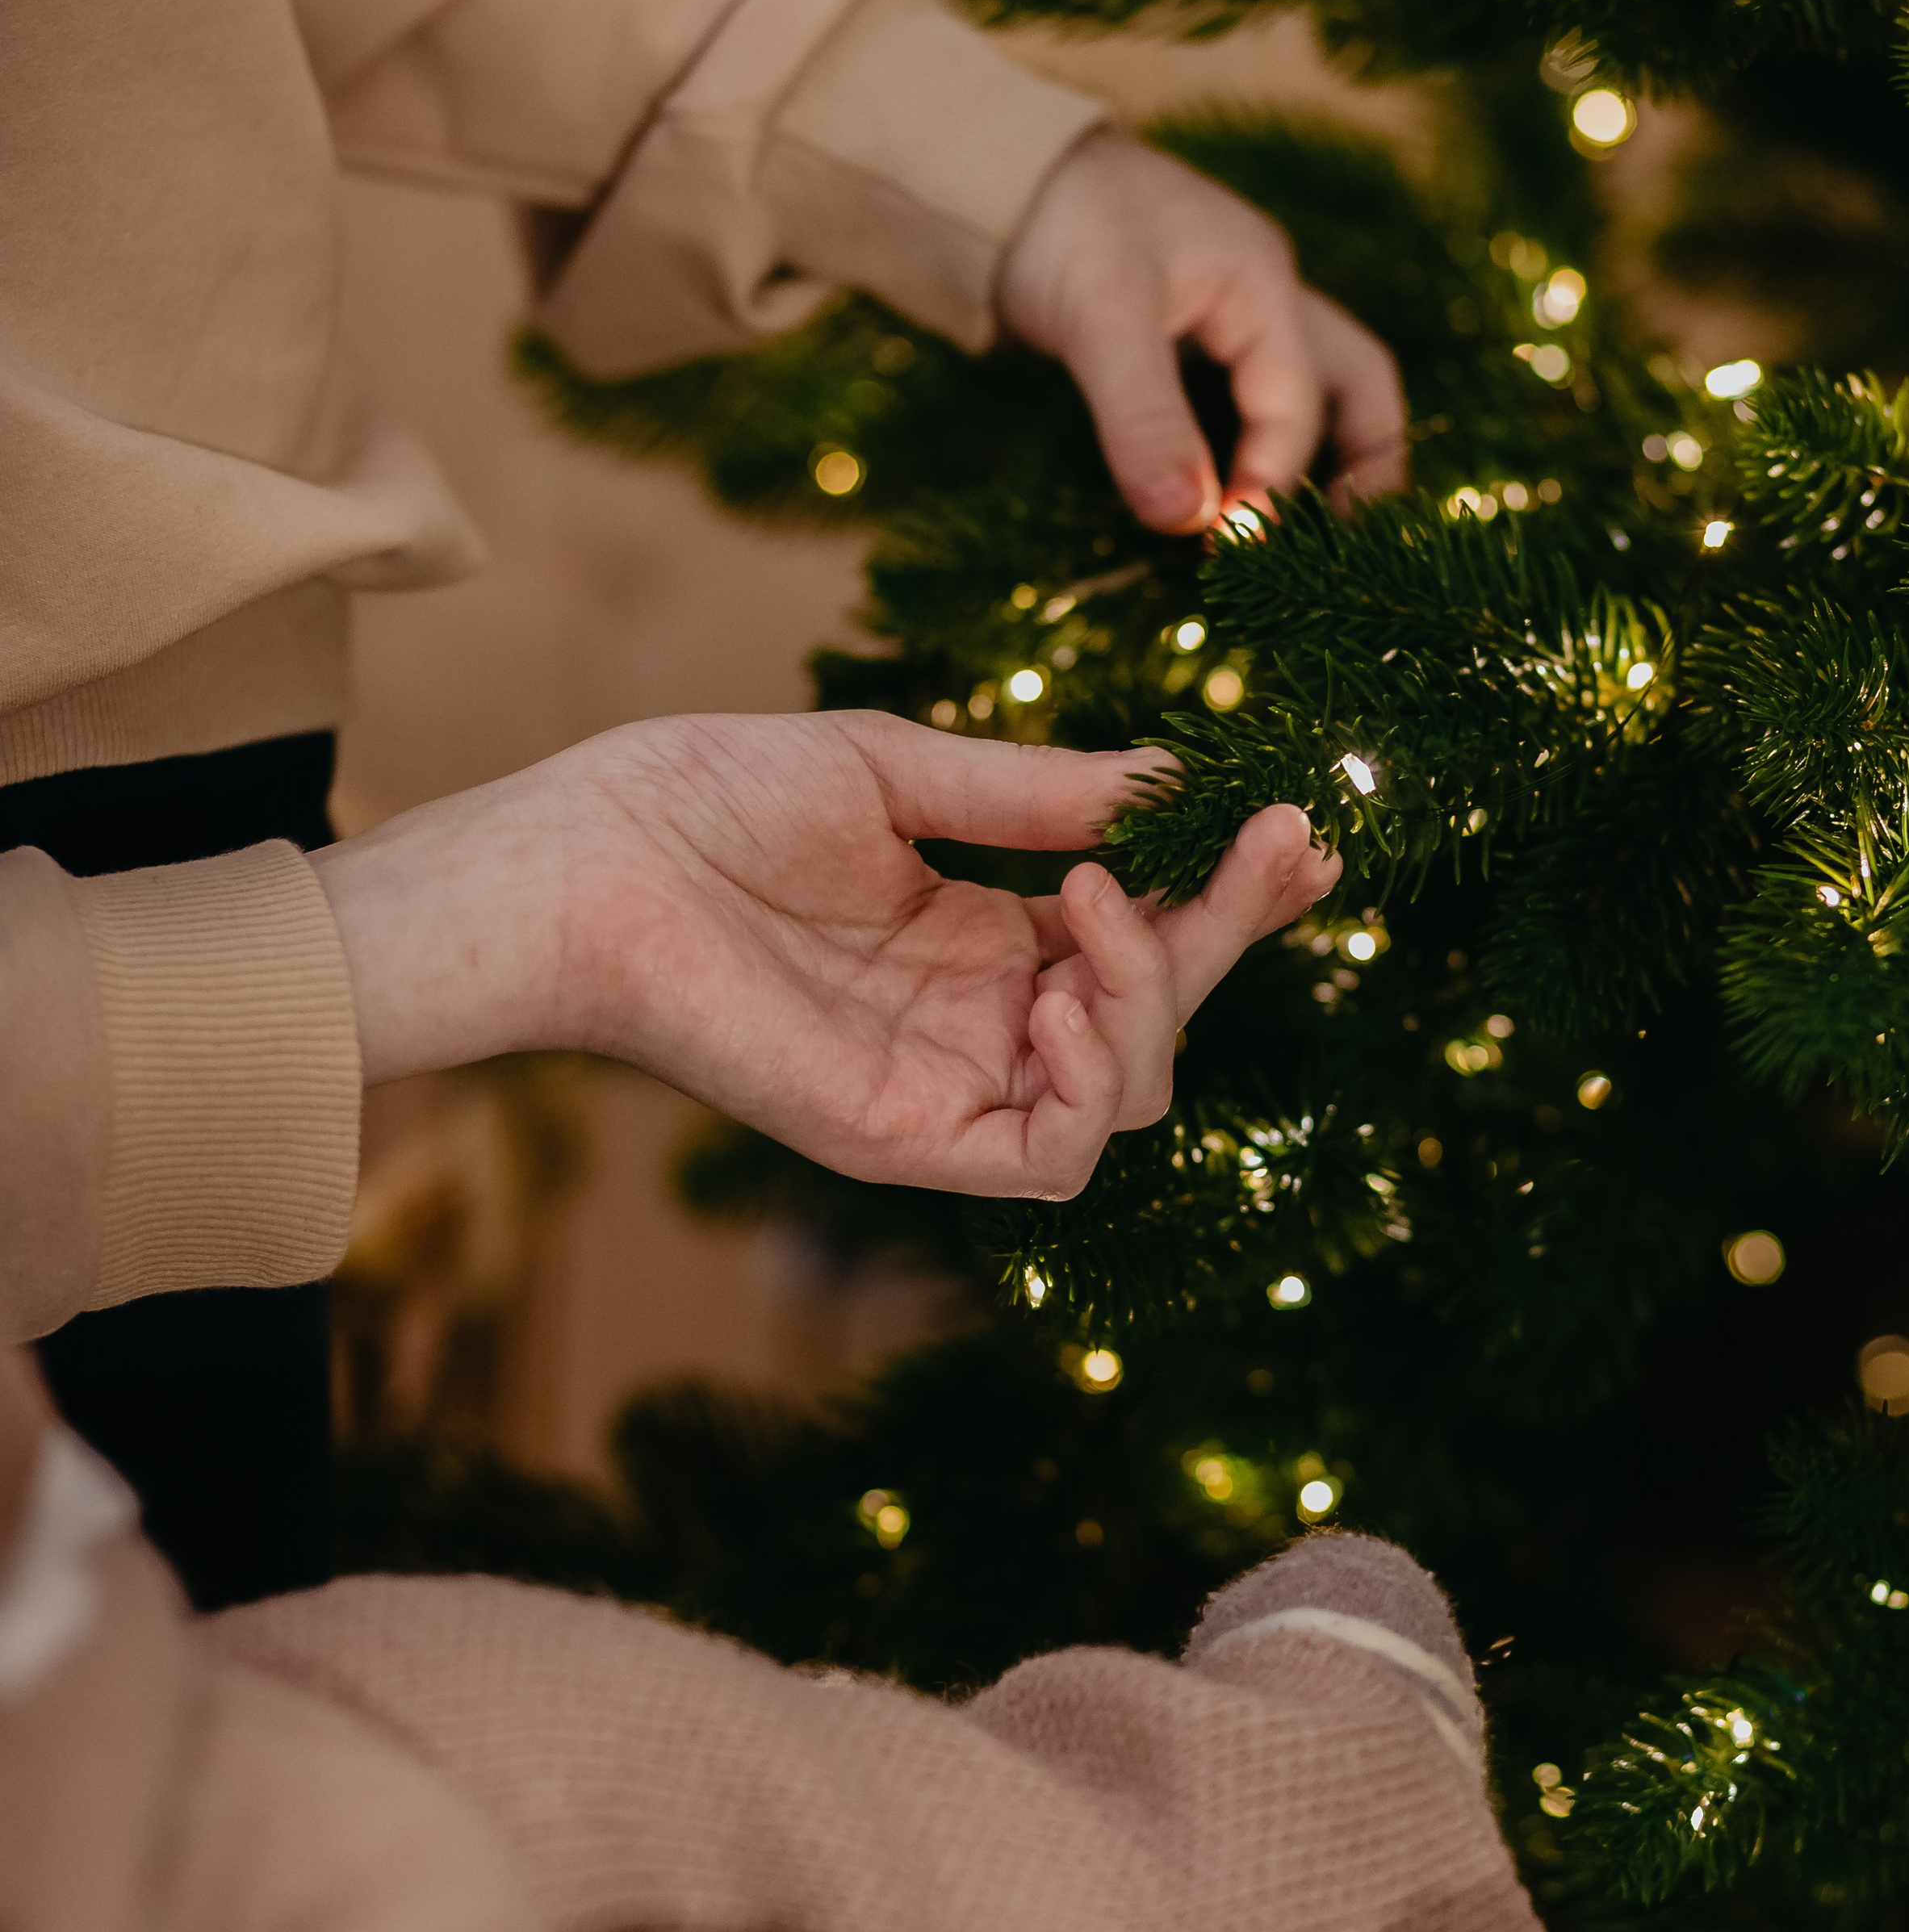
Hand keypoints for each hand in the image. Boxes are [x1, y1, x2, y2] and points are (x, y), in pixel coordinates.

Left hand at [312, 713, 1338, 1197]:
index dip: (1231, 894)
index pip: (1146, 935)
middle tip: (1273, 848)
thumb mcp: (902, 773)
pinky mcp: (907, 1141)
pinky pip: (1054, 1158)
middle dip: (1229, 934)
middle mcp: (982, 1018)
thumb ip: (1040, 794)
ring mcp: (949, 1085)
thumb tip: (1173, 783)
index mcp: (984, 934)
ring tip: (1099, 904)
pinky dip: (1095, 1085)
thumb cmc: (711, 799)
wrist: (586, 858)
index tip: (1299, 827)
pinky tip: (1072, 994)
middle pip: (1162, 1015)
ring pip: (1130, 1090)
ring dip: (1156, 999)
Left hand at [998, 130, 1408, 531]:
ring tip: (1299, 544)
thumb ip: (1145, 420)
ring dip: (1312, 464)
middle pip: (1354, 386)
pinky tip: (1229, 503)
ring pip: (1308, 396)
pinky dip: (1253, 455)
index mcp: (1262, 284)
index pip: (1295, 406)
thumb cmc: (1052, 222)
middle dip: (1365, 466)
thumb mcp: (1100, 320)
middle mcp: (1262, 300)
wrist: (985, 172)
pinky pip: (1247, 406)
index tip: (1231, 544)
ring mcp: (1228, 319)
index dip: (1271, 483)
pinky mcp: (1183, 343)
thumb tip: (1187, 519)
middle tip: (1345, 550)